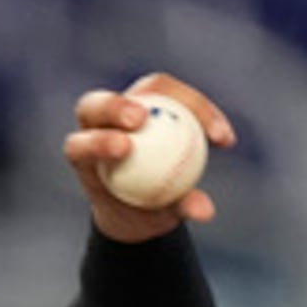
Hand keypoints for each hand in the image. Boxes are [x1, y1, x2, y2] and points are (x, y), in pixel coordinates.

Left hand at [65, 76, 235, 240]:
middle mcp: (97, 122)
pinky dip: (204, 115)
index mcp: (83, 154)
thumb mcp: (157, 217)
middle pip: (98, 103)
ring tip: (209, 129)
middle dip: (116, 107)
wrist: (147, 199)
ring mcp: (127, 103)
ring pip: (146, 89)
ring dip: (178, 99)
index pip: (82, 143)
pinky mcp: (152, 96)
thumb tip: (204, 211)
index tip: (125, 148)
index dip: (98, 140)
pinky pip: (179, 97)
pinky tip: (224, 138)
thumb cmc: (143, 212)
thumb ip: (175, 209)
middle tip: (142, 119)